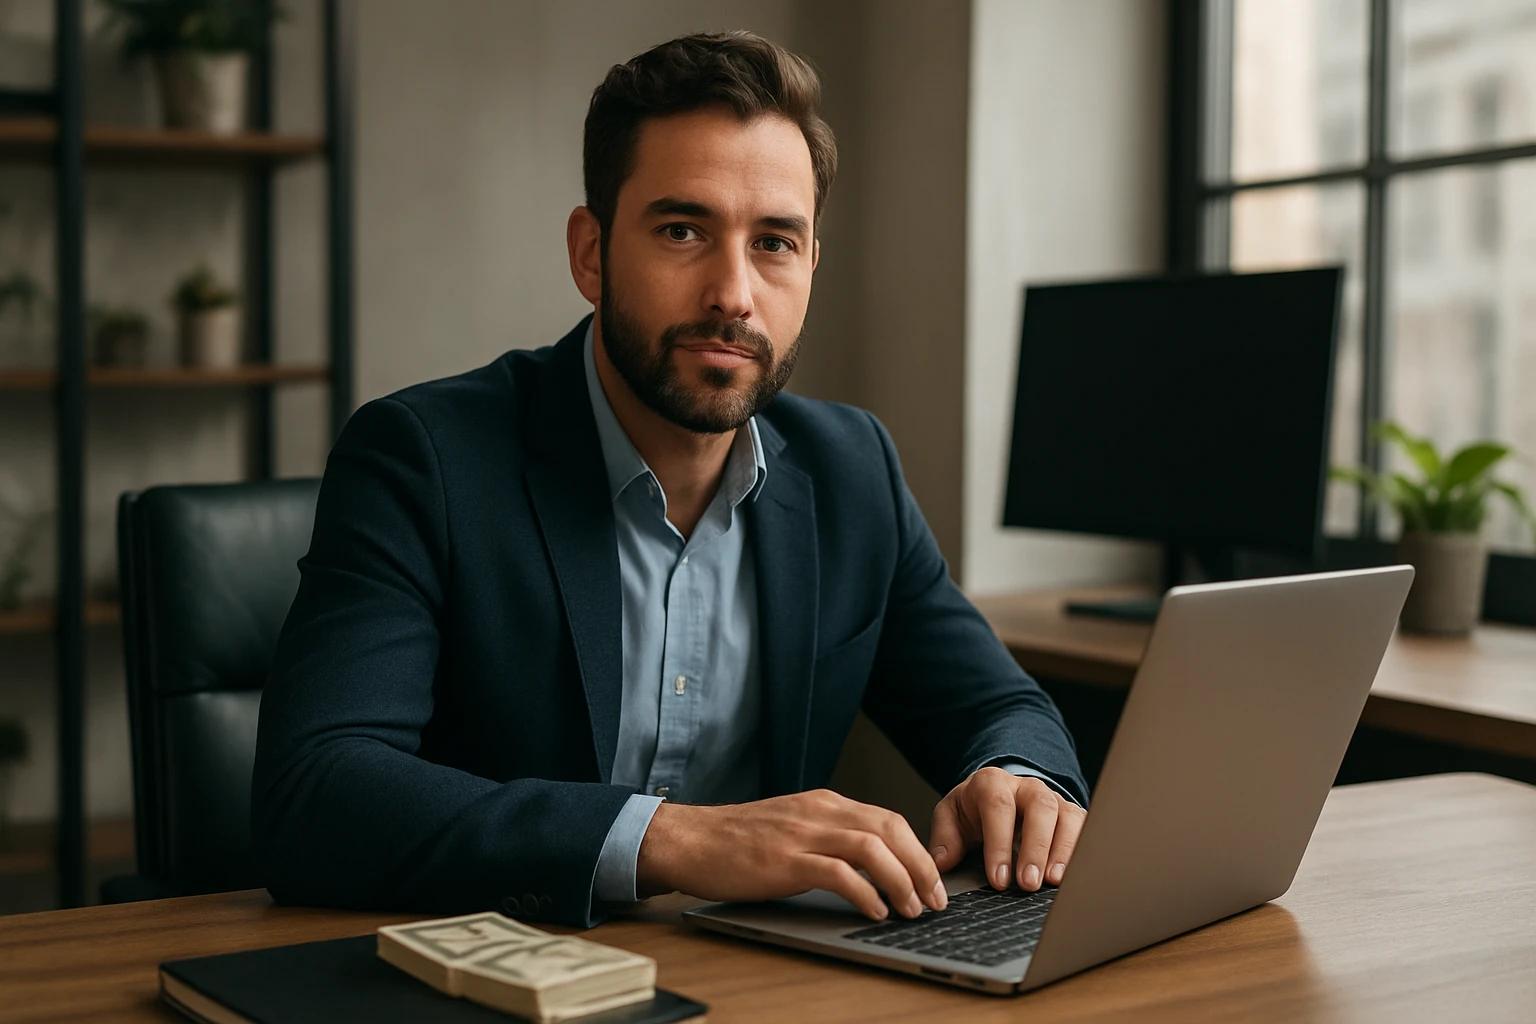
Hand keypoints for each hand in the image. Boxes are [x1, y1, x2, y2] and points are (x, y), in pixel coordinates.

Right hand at [635, 789, 948, 920]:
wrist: (690, 839)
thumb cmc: (737, 840)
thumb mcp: (792, 827)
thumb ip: (828, 836)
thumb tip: (870, 865)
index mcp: (824, 803)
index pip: (888, 819)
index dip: (918, 850)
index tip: (933, 880)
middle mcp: (820, 811)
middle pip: (890, 828)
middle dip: (922, 866)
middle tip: (936, 899)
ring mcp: (803, 833)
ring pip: (872, 847)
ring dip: (902, 880)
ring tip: (913, 908)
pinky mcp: (786, 860)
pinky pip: (839, 873)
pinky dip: (866, 892)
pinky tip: (876, 910)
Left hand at [928, 767, 1084, 890]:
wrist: (996, 795)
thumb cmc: (973, 810)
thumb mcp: (951, 817)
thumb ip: (944, 838)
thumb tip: (942, 862)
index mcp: (991, 783)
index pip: (998, 806)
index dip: (999, 843)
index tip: (999, 878)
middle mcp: (1026, 787)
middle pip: (1039, 807)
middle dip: (1035, 847)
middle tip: (1028, 883)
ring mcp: (1052, 799)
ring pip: (1066, 816)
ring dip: (1062, 850)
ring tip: (1053, 881)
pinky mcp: (1070, 814)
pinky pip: (1084, 827)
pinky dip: (1081, 851)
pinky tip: (1073, 876)